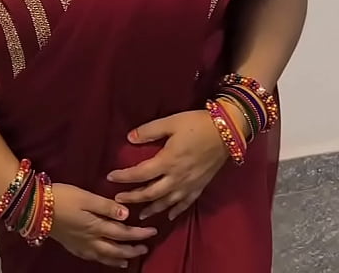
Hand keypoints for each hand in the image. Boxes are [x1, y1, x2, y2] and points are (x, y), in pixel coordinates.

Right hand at [48, 183, 156, 267]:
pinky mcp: (70, 245)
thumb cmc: (62, 197)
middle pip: (115, 248)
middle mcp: (90, 239)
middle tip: (145, 248)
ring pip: (103, 256)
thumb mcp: (86, 197)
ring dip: (118, 258)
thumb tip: (127, 215)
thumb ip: (106, 207)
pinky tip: (102, 258)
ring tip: (127, 260)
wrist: (35, 207)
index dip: (139, 234)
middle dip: (132, 250)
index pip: (123, 233)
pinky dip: (101, 260)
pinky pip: (90, 257)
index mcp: (96, 226)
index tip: (153, 232)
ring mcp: (79, 245)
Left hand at [107, 109, 230, 220]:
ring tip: (140, 215)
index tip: (110, 177)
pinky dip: (175, 211)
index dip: (124, 177)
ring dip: (152, 210)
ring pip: (166, 203)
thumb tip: (129, 138)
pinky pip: (186, 203)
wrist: (228, 131)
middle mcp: (176, 177)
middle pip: (150, 194)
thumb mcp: (171, 122)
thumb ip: (149, 131)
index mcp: (167, 161)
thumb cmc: (198, 124)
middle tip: (119, 201)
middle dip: (133, 198)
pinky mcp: (200, 186)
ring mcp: (189, 184)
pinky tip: (169, 215)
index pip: (139, 174)